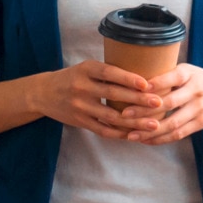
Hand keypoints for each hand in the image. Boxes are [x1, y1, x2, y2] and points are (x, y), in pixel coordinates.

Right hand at [25, 61, 162, 140]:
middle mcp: (81, 87)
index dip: (128, 78)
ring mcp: (79, 106)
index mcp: (85, 70)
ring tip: (154, 124)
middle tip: (159, 102)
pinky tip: (135, 134)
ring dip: (134, 121)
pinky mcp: (79, 122)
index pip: (109, 73)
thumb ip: (108, 72)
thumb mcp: (86, 68)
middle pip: (113, 94)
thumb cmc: (73, 78)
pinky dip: (120, 133)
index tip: (147, 84)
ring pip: (111, 116)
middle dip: (138, 99)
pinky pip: (103, 130)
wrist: (43, 93)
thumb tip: (144, 78)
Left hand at [123, 64, 202, 144]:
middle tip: (124, 115)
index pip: (170, 78)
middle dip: (144, 110)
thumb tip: (134, 80)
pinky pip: (179, 134)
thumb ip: (167, 75)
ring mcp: (199, 108)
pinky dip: (161, 138)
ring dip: (150, 130)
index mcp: (189, 74)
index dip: (153, 84)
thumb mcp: (188, 70)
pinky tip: (146, 140)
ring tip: (130, 134)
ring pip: (172, 123)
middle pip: (168, 103)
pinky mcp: (201, 123)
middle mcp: (195, 90)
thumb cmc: (201, 79)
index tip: (133, 89)